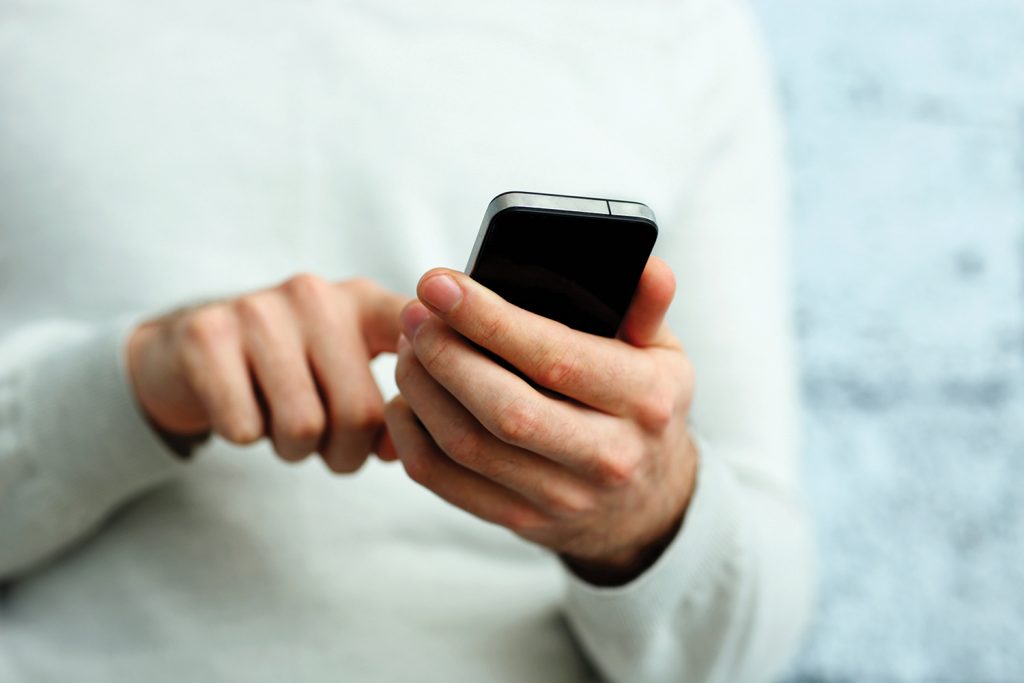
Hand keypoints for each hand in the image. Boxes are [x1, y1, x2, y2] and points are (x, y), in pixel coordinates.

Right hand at [127, 274, 407, 470]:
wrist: (190, 353)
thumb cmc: (290, 373)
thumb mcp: (346, 370)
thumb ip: (391, 400)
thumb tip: (402, 445)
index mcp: (362, 301)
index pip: (416, 337)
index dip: (427, 385)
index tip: (419, 413)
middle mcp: (316, 295)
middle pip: (360, 412)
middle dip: (346, 453)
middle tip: (327, 447)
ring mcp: (259, 311)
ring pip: (303, 426)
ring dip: (295, 450)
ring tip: (283, 427)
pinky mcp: (207, 337)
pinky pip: (244, 428)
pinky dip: (246, 437)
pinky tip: (243, 409)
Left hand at [387, 258, 697, 584]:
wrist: (646, 505)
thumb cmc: (642, 409)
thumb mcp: (664, 355)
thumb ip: (647, 307)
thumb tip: (647, 268)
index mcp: (643, 401)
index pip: (555, 357)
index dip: (490, 320)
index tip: (440, 283)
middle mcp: (607, 456)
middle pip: (504, 409)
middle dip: (445, 355)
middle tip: (415, 314)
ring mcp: (562, 497)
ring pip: (468, 446)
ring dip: (422, 390)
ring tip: (408, 347)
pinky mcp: (521, 520)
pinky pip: (446, 482)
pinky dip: (413, 437)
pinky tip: (406, 398)